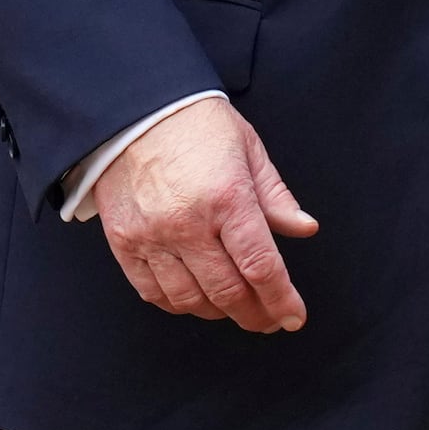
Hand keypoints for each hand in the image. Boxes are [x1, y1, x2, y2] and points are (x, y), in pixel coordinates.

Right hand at [91, 97, 318, 331]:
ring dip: (219, 312)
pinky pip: (153, 292)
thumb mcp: (248, 149)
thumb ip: (275, 196)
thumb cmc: (194, 124)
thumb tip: (304, 229)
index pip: (261, 266)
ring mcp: (152, 236)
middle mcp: (188, 223)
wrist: (132, 110)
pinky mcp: (124, 242)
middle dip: (255, 314)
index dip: (281, 300)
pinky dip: (178, 304)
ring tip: (234, 306)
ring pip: (191, 300)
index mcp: (227, 197)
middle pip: (228, 292)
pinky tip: (196, 298)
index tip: (293, 316)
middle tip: (269, 319)